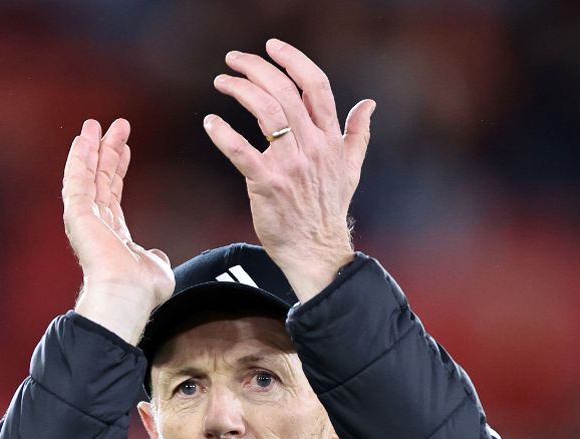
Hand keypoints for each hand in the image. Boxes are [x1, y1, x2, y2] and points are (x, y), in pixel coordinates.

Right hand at [63, 118, 173, 344]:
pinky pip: (76, 180)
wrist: (127, 296)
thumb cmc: (141, 291)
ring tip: (95, 124)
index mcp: (111, 235)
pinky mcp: (77, 215)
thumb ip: (155, 256)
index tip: (125, 148)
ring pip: (86, 175)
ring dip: (90, 149)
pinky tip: (83, 138)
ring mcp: (84, 219)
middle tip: (116, 126)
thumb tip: (156, 254)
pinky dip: (78, 158)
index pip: (113, 194)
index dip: (119, 169)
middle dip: (107, 152)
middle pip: (100, 179)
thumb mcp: (157, 268)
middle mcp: (95, 224)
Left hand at [204, 39, 374, 300]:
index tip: (272, 47)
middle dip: (256, 68)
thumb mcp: (350, 168)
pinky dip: (223, 134)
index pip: (316, 86)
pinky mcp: (267, 184)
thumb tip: (369, 104)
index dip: (294, 60)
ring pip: (265, 111)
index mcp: (330, 139)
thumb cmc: (327, 209)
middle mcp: (313, 146)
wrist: (316, 250)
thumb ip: (358, 133)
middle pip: (285, 91)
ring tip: (222, 82)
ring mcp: (290, 164)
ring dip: (240, 90)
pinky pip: (242, 151)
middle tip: (234, 60)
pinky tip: (210, 122)